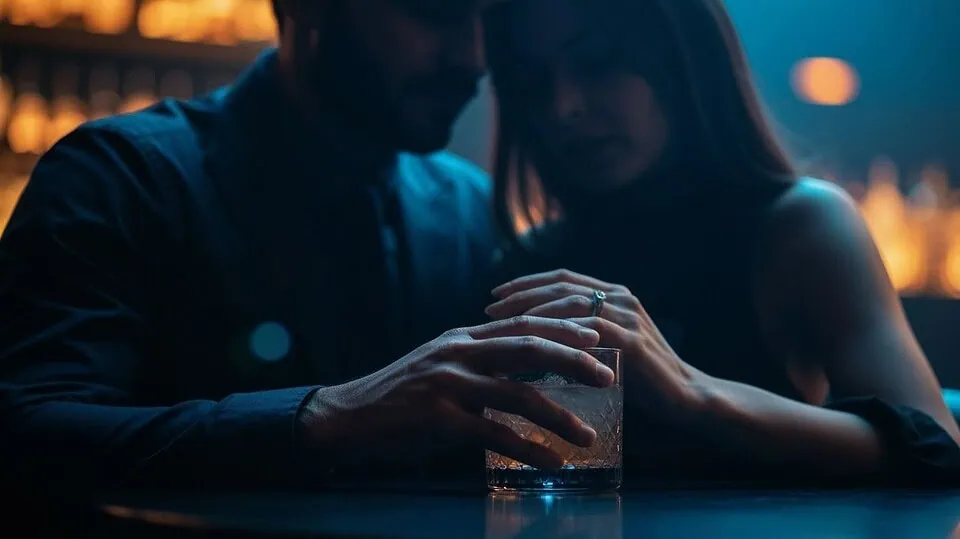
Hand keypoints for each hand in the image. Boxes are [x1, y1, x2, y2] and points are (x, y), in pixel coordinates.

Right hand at [298, 316, 616, 469]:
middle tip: (608, 375)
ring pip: (517, 395)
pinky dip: (529, 449)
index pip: (521, 325)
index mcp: (462, 337)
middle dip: (573, 360)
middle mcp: (458, 353)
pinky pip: (495, 435)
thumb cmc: (398, 394)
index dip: (561, 328)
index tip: (595, 337)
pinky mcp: (439, 420)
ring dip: (558, 416)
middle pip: (528, 349)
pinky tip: (551, 462)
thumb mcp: (439, 363)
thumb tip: (521, 369)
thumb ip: (477, 361)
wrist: (349, 416)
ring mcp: (449, 385)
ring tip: (587, 436)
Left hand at [486, 269, 703, 417]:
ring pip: (570, 304)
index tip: (496, 295)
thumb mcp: (609, 347)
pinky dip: (557, 335)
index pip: (563, 278)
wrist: (686, 397)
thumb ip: (583, 337)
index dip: (527, 284)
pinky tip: (533, 345)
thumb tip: (537, 343)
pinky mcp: (631, 340)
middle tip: (490, 308)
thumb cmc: (644, 379)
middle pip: (561, 286)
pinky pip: (586, 331)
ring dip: (532, 312)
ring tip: (504, 325)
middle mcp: (620, 298)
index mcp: (614, 295)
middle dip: (521, 295)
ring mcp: (627, 316)